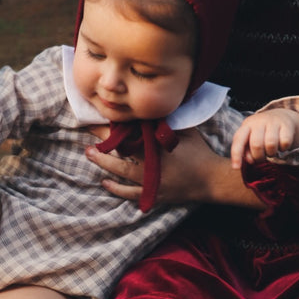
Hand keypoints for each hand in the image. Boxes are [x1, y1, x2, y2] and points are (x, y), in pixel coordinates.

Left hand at [86, 128, 258, 207]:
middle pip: (121, 151)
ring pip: (121, 172)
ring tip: (89, 153)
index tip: (102, 116)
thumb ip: (169, 121)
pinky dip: (116, 189)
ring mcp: (151, 182)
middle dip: (104, 140)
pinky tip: (104, 182)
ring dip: (104, 163)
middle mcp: (151, 165)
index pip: (131, 134)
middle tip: (88, 131)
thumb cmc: (199, 152)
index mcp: (158, 147)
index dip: (115, 126)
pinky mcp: (153, 194)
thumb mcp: (186, 131)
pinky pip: (130, 193)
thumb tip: (156, 104)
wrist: (211, 180)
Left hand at [230, 108, 298, 167]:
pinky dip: (283, 149)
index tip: (236, 168)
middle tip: (262, 157)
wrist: (281, 116)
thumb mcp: (250, 138)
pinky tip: (281, 146)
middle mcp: (259, 122)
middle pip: (256, 145)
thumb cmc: (261, 132)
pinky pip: (285, 142)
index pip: (238, 140)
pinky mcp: (286, 125)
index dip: (236, 155)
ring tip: (271, 151)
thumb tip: (250, 160)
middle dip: (258, 157)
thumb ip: (246, 151)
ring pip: (271, 144)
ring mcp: (273, 122)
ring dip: (271, 153)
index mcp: (247, 125)